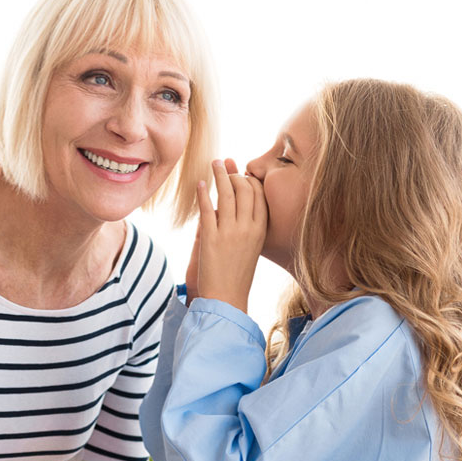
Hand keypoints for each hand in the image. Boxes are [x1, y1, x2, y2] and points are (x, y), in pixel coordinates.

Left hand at [194, 158, 265, 311]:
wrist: (227, 297)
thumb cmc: (238, 272)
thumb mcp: (252, 246)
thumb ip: (248, 225)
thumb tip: (241, 205)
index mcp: (260, 230)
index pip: (259, 194)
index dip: (249, 179)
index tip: (239, 172)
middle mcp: (248, 228)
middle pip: (244, 189)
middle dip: (234, 173)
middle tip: (224, 166)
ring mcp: (230, 232)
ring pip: (227, 194)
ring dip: (219, 175)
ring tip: (214, 164)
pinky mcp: (211, 238)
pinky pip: (207, 209)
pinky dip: (203, 193)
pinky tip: (200, 184)